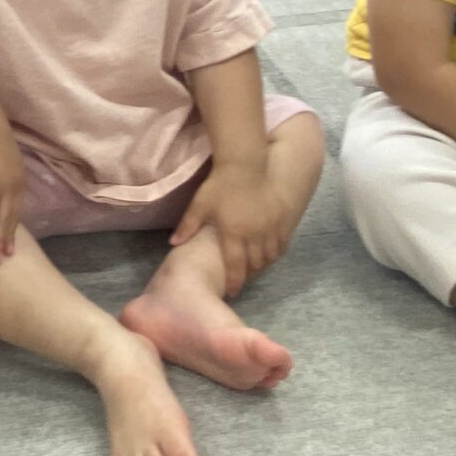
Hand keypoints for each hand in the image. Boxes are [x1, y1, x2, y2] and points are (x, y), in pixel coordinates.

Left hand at [172, 164, 290, 290]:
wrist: (245, 163)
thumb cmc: (220, 185)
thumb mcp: (200, 205)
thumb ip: (188, 226)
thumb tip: (173, 244)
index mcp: (234, 233)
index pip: (236, 266)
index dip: (235, 282)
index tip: (232, 291)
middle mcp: (255, 233)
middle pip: (255, 264)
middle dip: (248, 274)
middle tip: (242, 278)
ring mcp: (271, 226)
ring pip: (270, 256)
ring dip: (263, 264)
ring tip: (254, 267)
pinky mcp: (282, 217)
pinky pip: (282, 243)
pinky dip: (276, 252)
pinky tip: (269, 253)